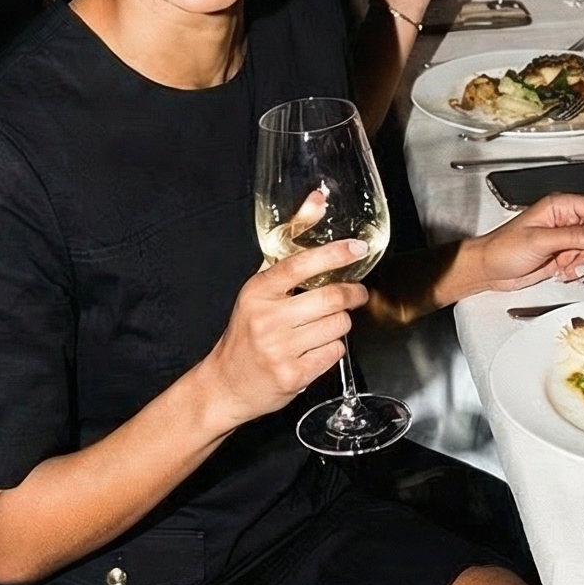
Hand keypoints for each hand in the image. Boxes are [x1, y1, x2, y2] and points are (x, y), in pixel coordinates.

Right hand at [204, 222, 369, 427]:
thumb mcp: (261, 288)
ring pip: (338, 326)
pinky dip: (333, 349)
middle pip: (331, 299)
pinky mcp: (293, 374)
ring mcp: (279, 349)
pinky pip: (334, 353)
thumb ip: (288, 246)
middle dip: (353, 295)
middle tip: (357, 293)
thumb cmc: (247, 332)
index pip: (301, 264)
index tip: (356, 248)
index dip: (334, 254)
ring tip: (325, 326)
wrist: (226, 383)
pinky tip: (316, 348)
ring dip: (340, 324)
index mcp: (258, 291)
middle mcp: (267, 319)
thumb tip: (317, 200)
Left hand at [469, 192, 583, 294]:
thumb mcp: (540, 240)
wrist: (489, 269)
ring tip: (567, 268)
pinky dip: (580, 270)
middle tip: (578, 261)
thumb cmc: (502, 249)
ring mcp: (568, 238)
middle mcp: (567, 220)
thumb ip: (575, 236)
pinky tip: (563, 271)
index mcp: (561, 206)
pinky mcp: (565, 254)